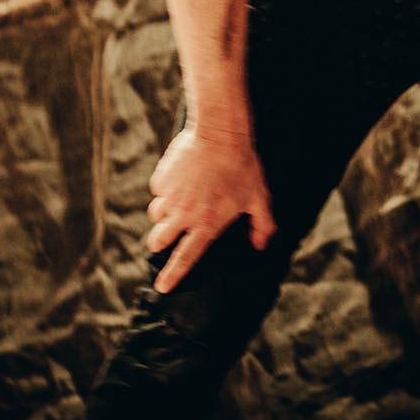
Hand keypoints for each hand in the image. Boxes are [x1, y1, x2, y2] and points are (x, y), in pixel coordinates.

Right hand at [144, 125, 277, 292]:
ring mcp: (170, 196)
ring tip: (180, 203)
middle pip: (159, 241)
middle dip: (161, 243)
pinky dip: (166, 190)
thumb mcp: (259, 197)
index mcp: (206, 223)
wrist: (220, 132)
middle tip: (168, 237)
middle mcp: (184, 214)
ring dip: (164, 216)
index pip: (185, 257)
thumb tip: (260, 246)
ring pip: (156, 216)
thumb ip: (262, 225)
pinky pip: (158, 191)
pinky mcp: (161, 179)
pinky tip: (181, 179)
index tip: (162, 287)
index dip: (172, 275)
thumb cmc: (243, 166)